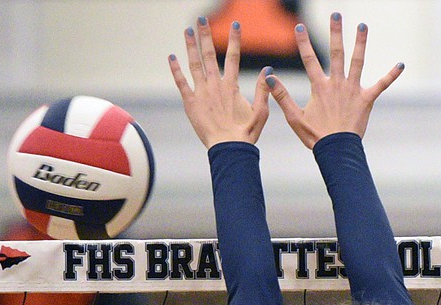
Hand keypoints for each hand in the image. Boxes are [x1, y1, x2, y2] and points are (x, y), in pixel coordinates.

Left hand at [169, 17, 270, 147]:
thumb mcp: (261, 111)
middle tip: (202, 20)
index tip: (235, 24)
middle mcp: (216, 85)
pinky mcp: (191, 103)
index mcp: (232, 86)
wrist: (228, 149)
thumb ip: (264, 89)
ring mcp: (202, 93)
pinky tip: (172, 57)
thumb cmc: (245, 133)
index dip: (235, 39)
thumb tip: (268, 69)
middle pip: (210, 55)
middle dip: (206, 35)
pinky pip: (181, 82)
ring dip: (190, 46)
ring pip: (195, 64)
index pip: (234, 57)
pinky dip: (176, 69)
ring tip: (187, 30)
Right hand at [267, 14, 402, 148]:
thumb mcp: (294, 117)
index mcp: (320, 88)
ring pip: (358, 62)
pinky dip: (391, 75)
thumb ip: (281, 96)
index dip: (303, 43)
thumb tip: (268, 77)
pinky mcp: (367, 100)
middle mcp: (337, 84)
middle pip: (336, 53)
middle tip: (336, 14)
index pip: (309, 60)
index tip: (300, 27)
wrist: (336, 150)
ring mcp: (353, 90)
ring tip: (363, 26)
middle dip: (336, 32)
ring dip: (361, 43)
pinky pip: (381, 85)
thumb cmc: (315, 136)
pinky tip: (401, 64)